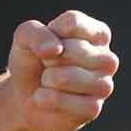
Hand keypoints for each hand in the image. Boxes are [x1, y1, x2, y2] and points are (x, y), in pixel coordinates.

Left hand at [7, 10, 117, 130]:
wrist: (24, 96)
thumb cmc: (32, 60)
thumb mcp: (25, 38)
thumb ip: (36, 33)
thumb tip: (55, 49)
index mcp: (96, 34)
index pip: (74, 23)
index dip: (51, 32)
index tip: (47, 42)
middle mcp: (107, 58)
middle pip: (74, 49)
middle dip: (49, 57)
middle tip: (46, 65)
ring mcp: (104, 85)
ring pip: (71, 77)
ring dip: (48, 78)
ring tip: (46, 81)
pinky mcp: (93, 108)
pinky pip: (69, 102)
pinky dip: (48, 99)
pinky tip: (44, 98)